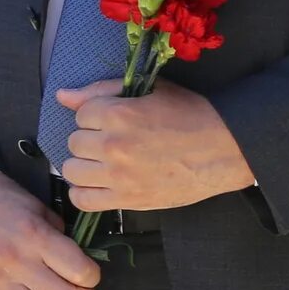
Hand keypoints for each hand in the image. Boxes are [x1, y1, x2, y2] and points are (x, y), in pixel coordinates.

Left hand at [57, 79, 254, 212]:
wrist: (226, 148)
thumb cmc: (191, 114)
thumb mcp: (150, 90)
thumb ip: (101, 89)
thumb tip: (62, 96)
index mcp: (119, 113)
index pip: (80, 114)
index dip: (96, 116)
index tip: (114, 120)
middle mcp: (114, 145)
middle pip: (74, 142)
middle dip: (90, 139)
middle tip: (112, 141)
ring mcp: (119, 175)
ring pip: (72, 170)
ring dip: (84, 165)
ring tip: (104, 162)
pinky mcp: (127, 199)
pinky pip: (83, 200)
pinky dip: (84, 192)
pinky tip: (99, 183)